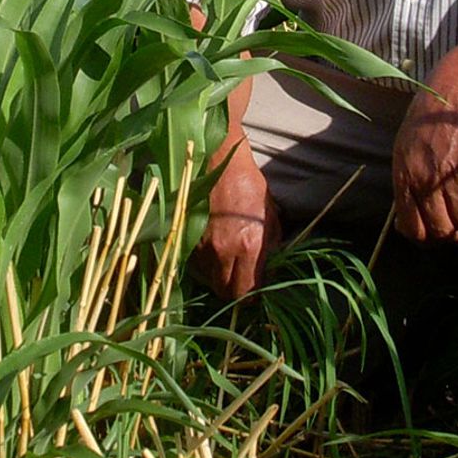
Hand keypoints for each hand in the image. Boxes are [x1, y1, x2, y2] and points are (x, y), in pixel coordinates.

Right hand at [194, 145, 280, 298]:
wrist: (218, 162)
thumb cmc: (248, 185)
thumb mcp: (270, 215)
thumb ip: (271, 245)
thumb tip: (269, 268)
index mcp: (250, 245)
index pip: (248, 291)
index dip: (252, 295)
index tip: (254, 289)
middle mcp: (224, 251)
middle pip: (226, 292)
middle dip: (234, 291)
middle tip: (240, 280)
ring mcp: (202, 247)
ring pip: (209, 281)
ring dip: (218, 278)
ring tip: (226, 264)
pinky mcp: (187, 240)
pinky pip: (195, 266)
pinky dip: (203, 266)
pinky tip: (211, 253)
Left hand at [391, 89, 457, 243]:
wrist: (455, 93)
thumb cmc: (429, 122)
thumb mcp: (405, 153)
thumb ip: (409, 187)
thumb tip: (412, 224)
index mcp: (404, 179)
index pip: (411, 229)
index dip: (426, 239)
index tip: (436, 236)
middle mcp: (425, 183)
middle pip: (440, 230)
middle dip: (451, 232)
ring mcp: (450, 179)